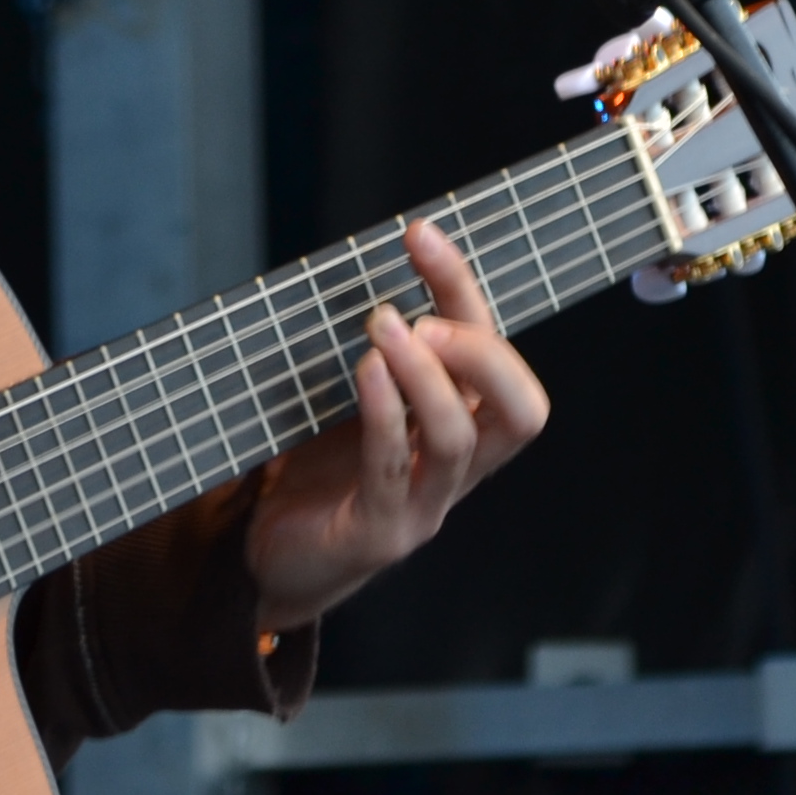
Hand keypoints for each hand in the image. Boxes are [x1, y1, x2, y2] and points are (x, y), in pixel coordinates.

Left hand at [247, 219, 551, 632]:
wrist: (274, 559)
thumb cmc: (318, 472)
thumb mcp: (353, 398)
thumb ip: (376, 352)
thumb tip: (363, 269)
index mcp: (462, 427)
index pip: (496, 356)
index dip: (464, 291)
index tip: (419, 235)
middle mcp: (458, 469)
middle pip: (521, 410)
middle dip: (481, 349)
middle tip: (420, 315)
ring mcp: (424, 507)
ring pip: (460, 438)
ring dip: (427, 374)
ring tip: (384, 327)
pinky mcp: (379, 534)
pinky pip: (394, 470)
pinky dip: (385, 413)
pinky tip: (366, 371)